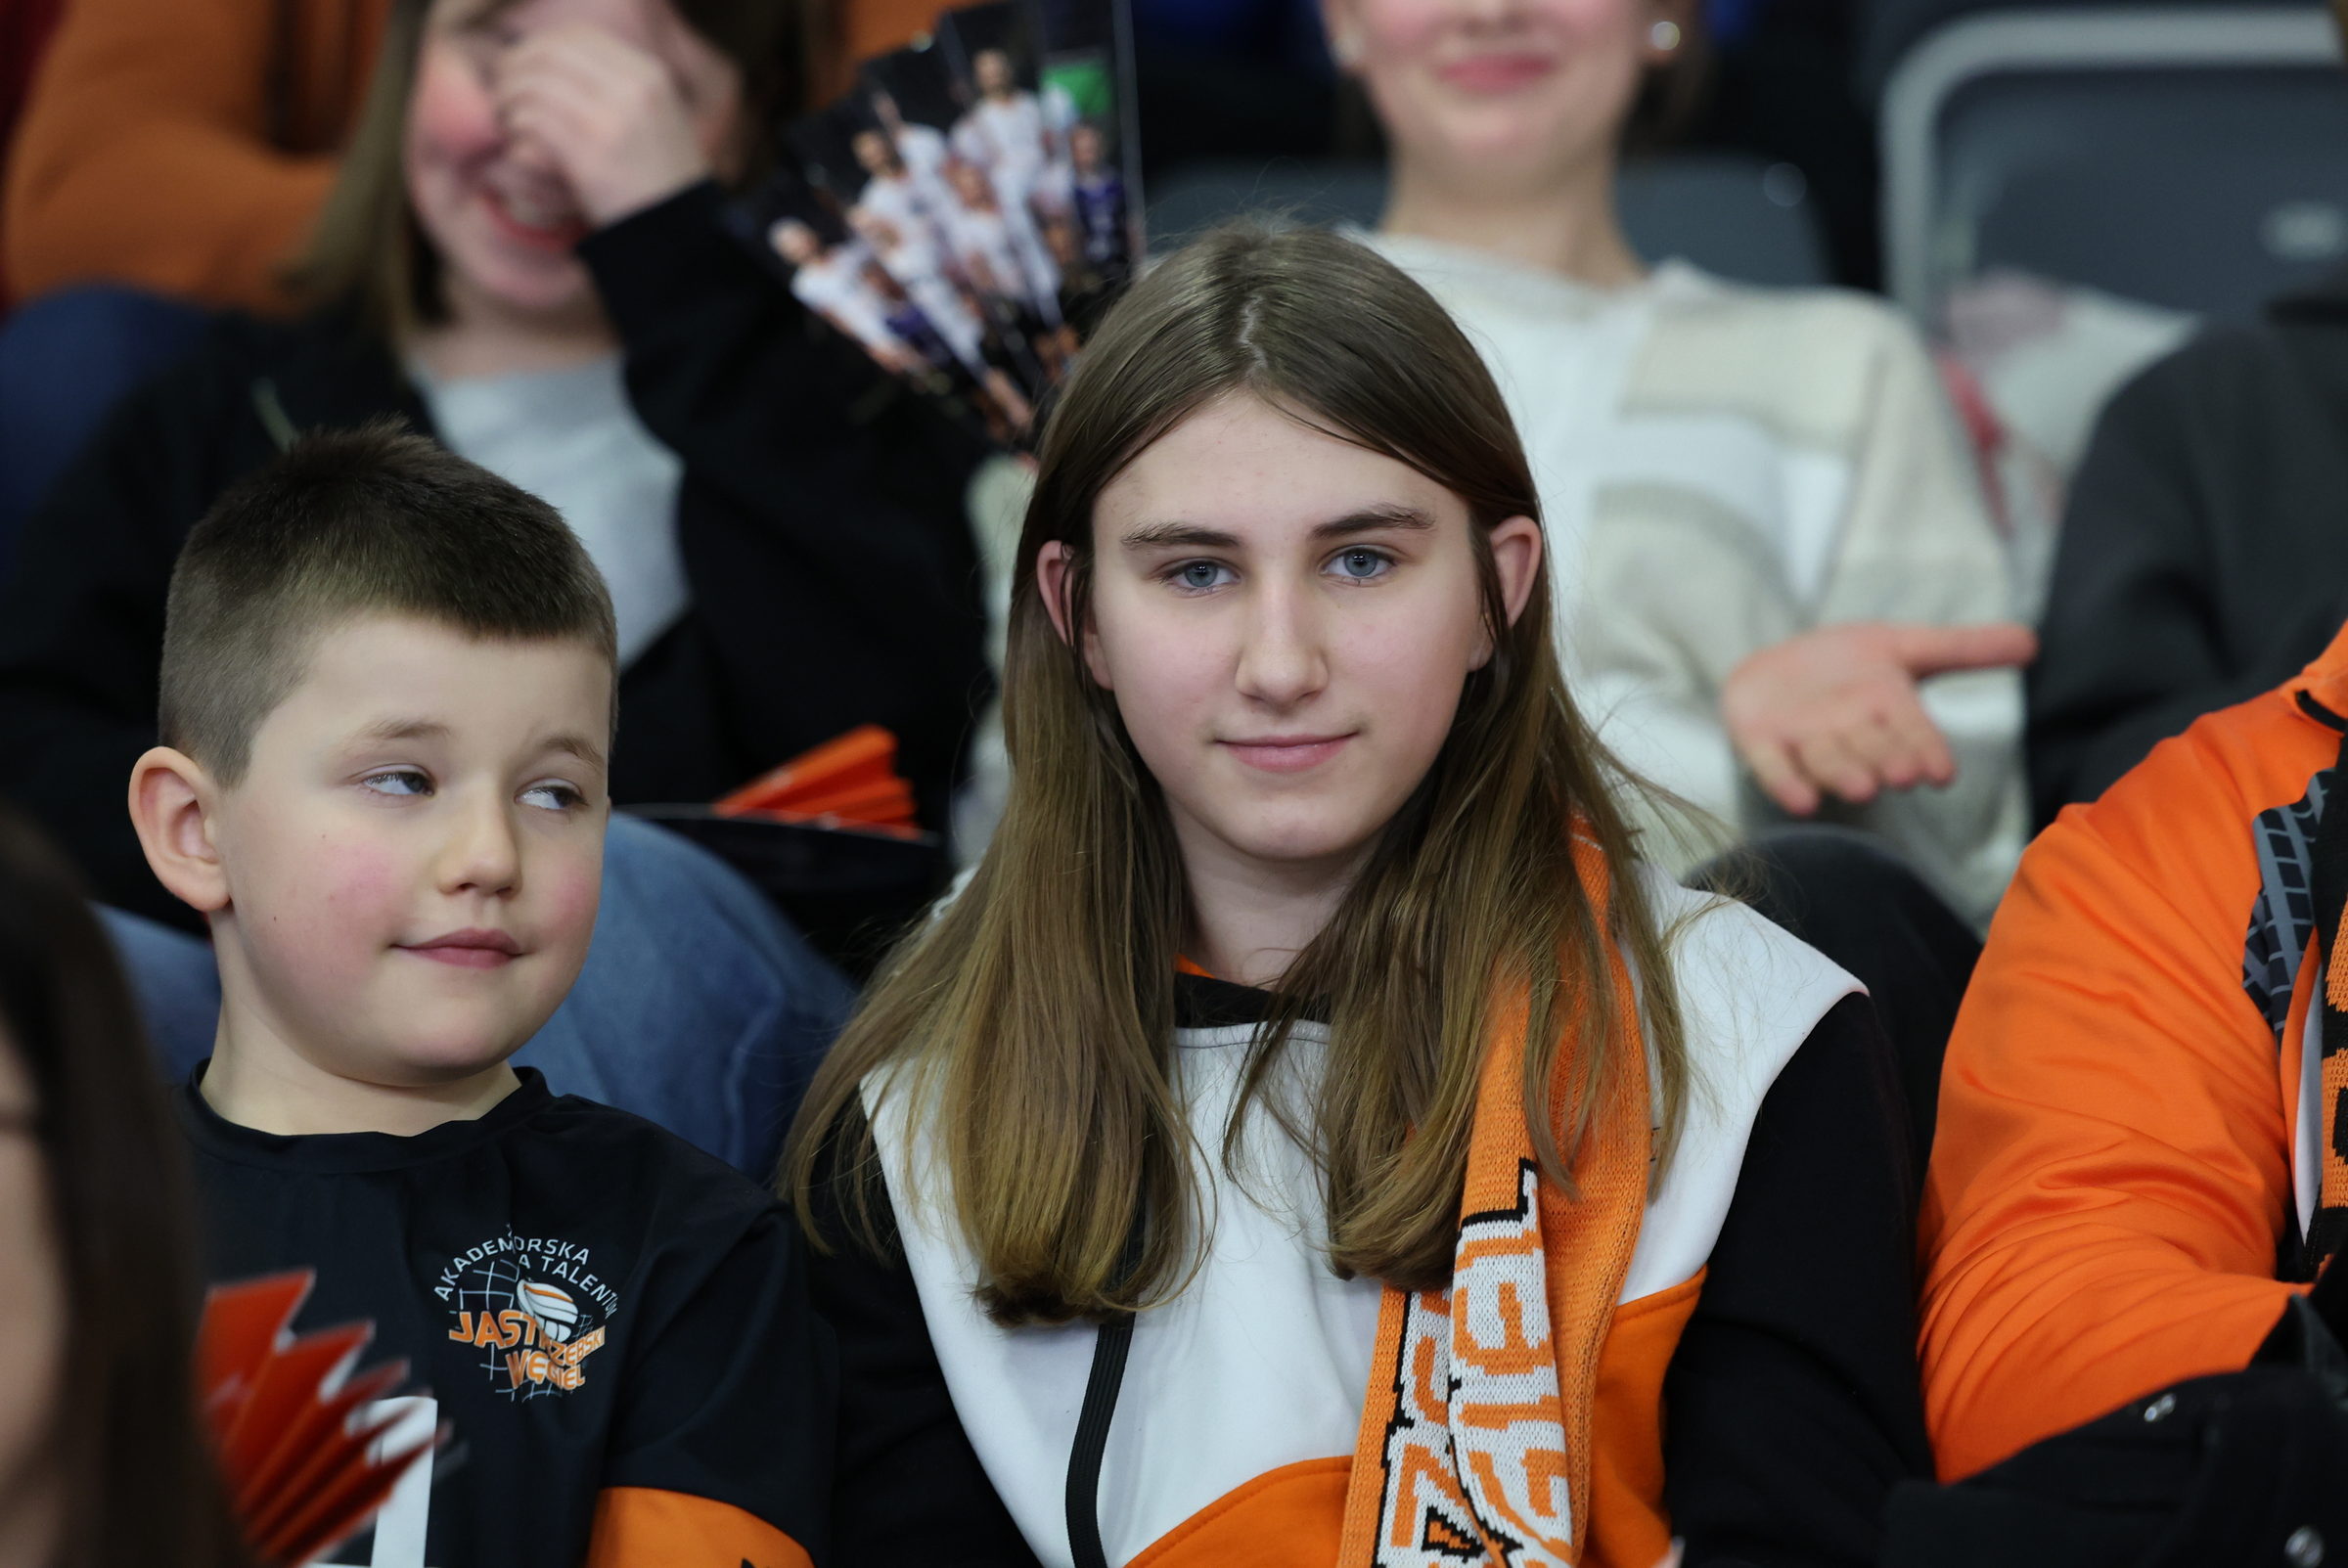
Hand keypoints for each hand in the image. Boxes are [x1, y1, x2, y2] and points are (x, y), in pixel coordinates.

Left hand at [493, 24, 711, 228]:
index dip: (539, 49)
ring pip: (533, 86)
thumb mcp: (655, 123)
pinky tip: (519, 150)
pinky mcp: (592, 155)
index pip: (577, 36)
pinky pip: (532, 123)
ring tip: (509, 127)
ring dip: (509, 105)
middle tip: (504, 100)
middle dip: (515, 73)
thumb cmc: (661, 187)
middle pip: (549, 54)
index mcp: (650, 75)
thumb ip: (617, 90)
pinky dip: (515, 133)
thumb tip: (553, 66)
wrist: (684, 240)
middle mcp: (634, 88)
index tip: (523, 73)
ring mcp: (614, 120)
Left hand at [1720, 621, 2036, 815]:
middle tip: (1903, 776)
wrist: (1776, 669)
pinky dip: (1785, 782)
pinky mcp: (1761, 740)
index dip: (1927, 751)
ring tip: (1862, 788)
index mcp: (1890, 710)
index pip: (1915, 735)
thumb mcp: (1904, 646)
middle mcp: (1851, 733)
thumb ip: (1963, 648)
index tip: (1940, 773)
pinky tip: (1800, 802)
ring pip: (1827, 759)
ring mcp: (1806, 740)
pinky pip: (1773, 766)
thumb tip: (2032, 641)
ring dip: (1842, 773)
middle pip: (1873, 750)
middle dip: (1888, 761)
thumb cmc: (1849, 667)